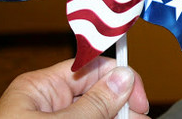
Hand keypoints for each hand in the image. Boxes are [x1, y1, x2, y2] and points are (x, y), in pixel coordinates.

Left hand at [0, 57, 149, 118]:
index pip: (90, 68)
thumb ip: (93, 103)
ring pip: (98, 114)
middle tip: (140, 118)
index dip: (118, 77)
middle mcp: (49, 105)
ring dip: (117, 117)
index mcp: (41, 89)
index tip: (137, 98)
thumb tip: (124, 77)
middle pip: (98, 94)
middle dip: (122, 105)